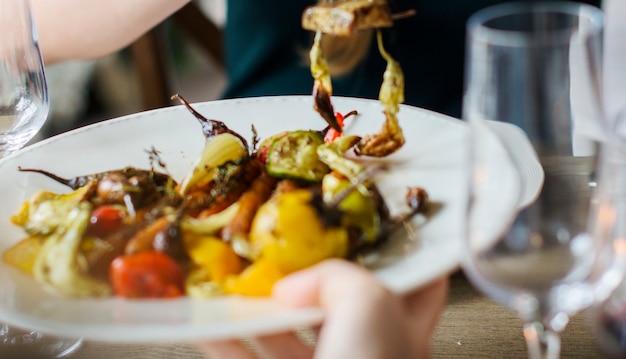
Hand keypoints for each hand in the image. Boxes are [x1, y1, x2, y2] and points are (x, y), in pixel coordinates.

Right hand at [198, 259, 448, 358]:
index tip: (372, 220)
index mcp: (403, 331)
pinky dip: (227, 341)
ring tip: (231, 277)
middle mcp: (368, 351)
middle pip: (339, 299)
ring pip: (289, 330)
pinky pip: (251, 358)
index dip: (400, 248)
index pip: (417, 280)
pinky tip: (204, 324)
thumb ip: (341, 281)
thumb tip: (295, 286)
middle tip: (284, 242)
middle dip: (309, 271)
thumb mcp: (370, 313)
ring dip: (257, 305)